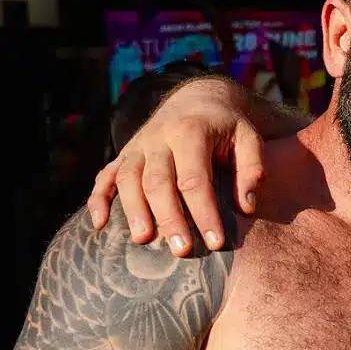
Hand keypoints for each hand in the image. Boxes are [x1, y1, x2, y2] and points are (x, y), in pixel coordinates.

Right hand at [88, 76, 264, 255]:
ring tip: (142, 240)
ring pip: (127, 179)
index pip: (195, 179)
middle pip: (158, 182)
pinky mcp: (125, 154)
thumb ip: (252, 169)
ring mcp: (137, 146)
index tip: (216, 243)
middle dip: (169, 218)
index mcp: (190, 132)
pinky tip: (98, 224)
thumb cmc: (227, 127)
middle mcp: (158, 138)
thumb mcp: (249, 138)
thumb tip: (246, 208)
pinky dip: (98, 199)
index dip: (204, 213)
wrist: (196, 99)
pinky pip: (105, 176)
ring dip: (133, 210)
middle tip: (181, 251)